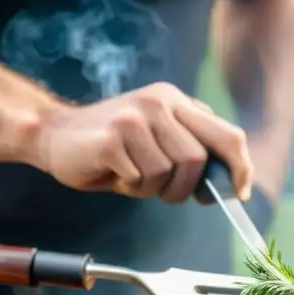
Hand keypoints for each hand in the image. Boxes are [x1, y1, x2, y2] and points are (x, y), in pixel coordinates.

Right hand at [35, 83, 252, 203]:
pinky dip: (130, 187)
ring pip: (168, 172)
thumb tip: (230, 182)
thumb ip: (193, 148)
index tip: (238, 193)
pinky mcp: (112, 138)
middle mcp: (158, 103)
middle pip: (197, 159)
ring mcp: (135, 118)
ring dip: (153, 188)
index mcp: (176, 101)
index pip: (227, 135)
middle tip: (163, 191)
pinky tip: (115, 174)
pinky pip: (140, 178)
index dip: (239, 168)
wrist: (54, 136)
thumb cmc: (114, 147)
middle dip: (185, 187)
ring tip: (132, 176)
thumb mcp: (160, 139)